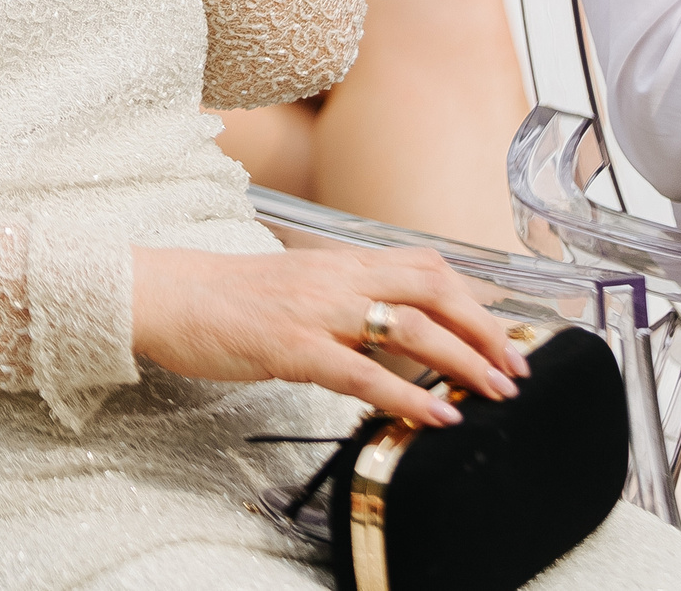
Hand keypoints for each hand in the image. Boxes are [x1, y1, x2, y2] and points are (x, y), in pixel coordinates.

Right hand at [130, 245, 529, 428]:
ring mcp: (316, 311)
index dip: (472, 297)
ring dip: (463, 361)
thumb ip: (341, 300)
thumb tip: (384, 329)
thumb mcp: (295, 286)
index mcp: (338, 263)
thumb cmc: (224, 297)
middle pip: (434, 288)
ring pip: (411, 326)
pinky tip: (435, 416)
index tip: (503, 331)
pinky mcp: (291, 347)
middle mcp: (336, 278)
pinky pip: (362, 373)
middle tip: (515, 366)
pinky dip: (408, 396)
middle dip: (485, 328)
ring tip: (494, 392)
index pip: (424, 265)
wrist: (165, 294)